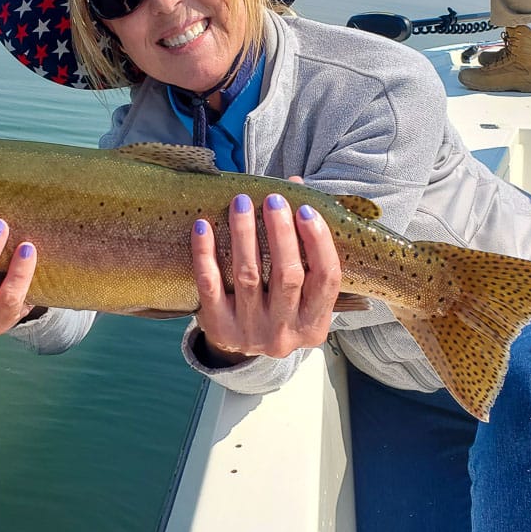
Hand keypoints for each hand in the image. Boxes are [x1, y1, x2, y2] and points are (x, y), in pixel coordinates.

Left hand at [191, 189, 341, 364]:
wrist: (241, 347)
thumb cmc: (278, 305)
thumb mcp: (300, 288)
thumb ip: (304, 241)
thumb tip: (296, 185)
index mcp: (315, 323)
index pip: (327, 278)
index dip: (318, 241)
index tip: (306, 209)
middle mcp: (286, 332)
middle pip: (288, 275)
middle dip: (281, 233)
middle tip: (273, 200)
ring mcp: (251, 333)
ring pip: (248, 276)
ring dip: (244, 234)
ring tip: (241, 203)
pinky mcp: (219, 328)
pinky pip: (210, 285)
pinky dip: (205, 254)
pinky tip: (203, 226)